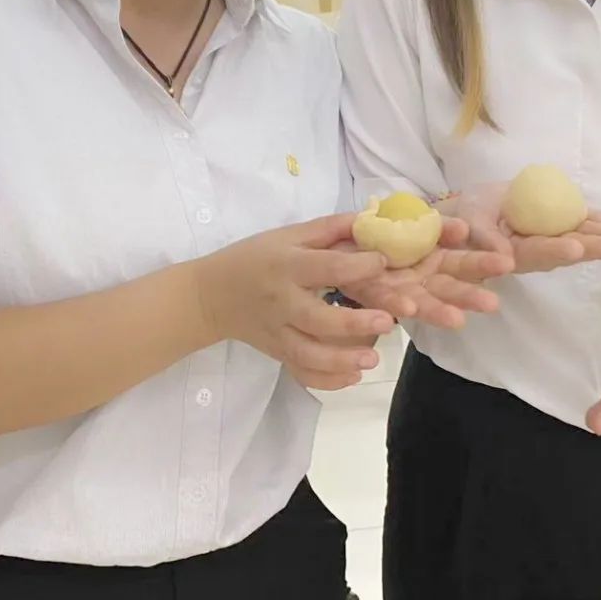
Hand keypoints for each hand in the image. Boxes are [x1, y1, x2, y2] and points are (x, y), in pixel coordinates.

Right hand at [194, 215, 394, 390]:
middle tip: (388, 321)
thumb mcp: (287, 235)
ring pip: (308, 354)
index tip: (384, 263)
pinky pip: (300, 372)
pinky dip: (325, 380)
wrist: (212, 294)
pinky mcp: (277, 353)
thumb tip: (368, 219)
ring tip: (372, 360)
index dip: (357, 266)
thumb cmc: (254, 258)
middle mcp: (282, 302)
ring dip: (341, 360)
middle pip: (317, 318)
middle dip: (354, 323)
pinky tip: (351, 377)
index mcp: (287, 266)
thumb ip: (328, 229)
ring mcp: (278, 333)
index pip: (325, 267)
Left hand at [337, 219, 515, 329]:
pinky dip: (396, 304)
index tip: (506, 264)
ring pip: (421, 299)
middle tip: (493, 304)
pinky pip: (383, 297)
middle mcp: (418, 276)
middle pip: (446, 285)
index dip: (482, 263)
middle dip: (467, 294)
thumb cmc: (382, 224)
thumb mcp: (411, 218)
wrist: (338, 232)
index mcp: (433, 256)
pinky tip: (408, 310)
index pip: (462, 262)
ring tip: (459, 320)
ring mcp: (395, 285)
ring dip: (438, 309)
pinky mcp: (367, 289)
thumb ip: (438, 227)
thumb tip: (463, 231)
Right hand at [444, 183, 600, 273]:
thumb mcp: (469, 223)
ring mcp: (551, 237)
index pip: (538, 252)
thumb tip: (503, 258)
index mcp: (516, 253)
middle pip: (567, 249)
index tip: (575, 247)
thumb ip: (485, 238)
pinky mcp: (559, 223)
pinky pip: (583, 222)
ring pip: (581, 237)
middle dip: (593, 246)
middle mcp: (538, 250)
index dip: (556, 249)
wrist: (471, 210)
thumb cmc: (465, 219)